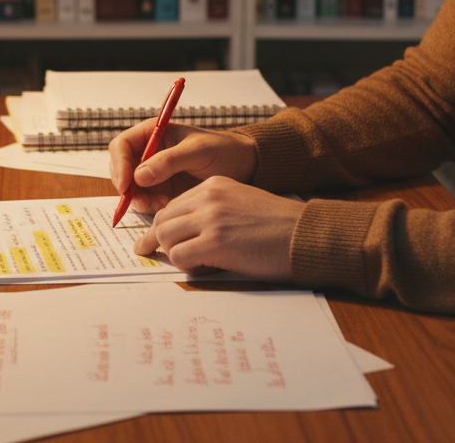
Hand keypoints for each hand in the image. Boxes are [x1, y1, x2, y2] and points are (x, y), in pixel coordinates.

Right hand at [108, 121, 258, 213]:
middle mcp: (148, 153)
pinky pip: (144, 201)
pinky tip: (163, 208)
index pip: (122, 145)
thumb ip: (169, 161)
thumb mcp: (197, 151)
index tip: (126, 183)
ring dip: (136, 199)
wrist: (243, 167)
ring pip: (129, 188)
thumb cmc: (223, 150)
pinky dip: (148, 207)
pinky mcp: (161, 192)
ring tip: (155, 205)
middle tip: (138, 199)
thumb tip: (139, 175)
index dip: (120, 164)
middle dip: (124, 185)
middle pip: (120, 168)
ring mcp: (153, 174)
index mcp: (154, 133)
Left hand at [132, 177, 303, 280]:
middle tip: (149, 253)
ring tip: (191, 262)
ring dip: (173, 254)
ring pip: (165, 237)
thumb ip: (212, 211)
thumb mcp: (240, 203)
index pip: (173, 205)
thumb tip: (184, 234)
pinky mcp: (215, 242)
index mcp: (213, 185)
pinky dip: (186, 266)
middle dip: (155, 240)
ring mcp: (211, 219)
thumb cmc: (277, 226)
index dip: (161, 225)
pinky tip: (203, 268)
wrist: (305, 234)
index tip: (153, 239)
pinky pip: (180, 256)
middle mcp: (208, 197)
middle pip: (163, 220)